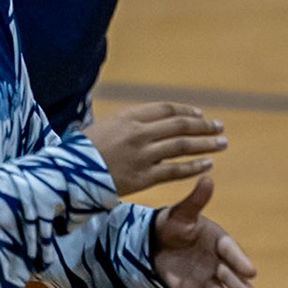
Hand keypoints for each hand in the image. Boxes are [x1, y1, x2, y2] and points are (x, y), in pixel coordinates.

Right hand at [86, 102, 225, 194]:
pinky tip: (208, 164)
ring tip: (222, 142)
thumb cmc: (83, 151)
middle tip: (219, 127)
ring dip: (206, 143)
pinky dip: (194, 167)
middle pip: (181, 125)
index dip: (187, 111)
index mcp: (128, 117)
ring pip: (183, 146)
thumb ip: (130, 122)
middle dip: (204, 125)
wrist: (66, 176)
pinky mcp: (143, 178)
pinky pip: (175, 171)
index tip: (200, 114)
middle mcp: (138, 133)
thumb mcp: (105, 127)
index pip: (167, 109)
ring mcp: (142, 156)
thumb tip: (156, 120)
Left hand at [149, 175, 260, 287]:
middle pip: (231, 278)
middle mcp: (216, 263)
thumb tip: (207, 177)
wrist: (154, 241)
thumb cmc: (174, 223)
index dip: (240, 261)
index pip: (231, 252)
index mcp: (219, 241)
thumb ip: (197, 199)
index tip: (251, 272)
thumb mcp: (184, 211)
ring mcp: (204, 279)